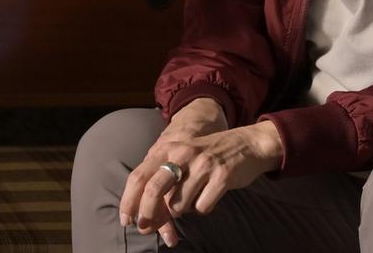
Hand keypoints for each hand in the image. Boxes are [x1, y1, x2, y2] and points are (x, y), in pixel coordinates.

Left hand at [120, 101, 281, 246]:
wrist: (246, 145)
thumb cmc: (207, 159)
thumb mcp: (180, 162)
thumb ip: (161, 186)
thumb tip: (145, 222)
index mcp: (167, 149)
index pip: (139, 176)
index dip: (129, 200)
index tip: (126, 220)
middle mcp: (182, 154)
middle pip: (154, 189)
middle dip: (147, 213)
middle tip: (145, 227)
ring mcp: (203, 164)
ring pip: (179, 204)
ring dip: (182, 210)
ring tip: (192, 198)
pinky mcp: (222, 176)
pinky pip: (202, 207)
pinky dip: (202, 209)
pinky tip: (208, 197)